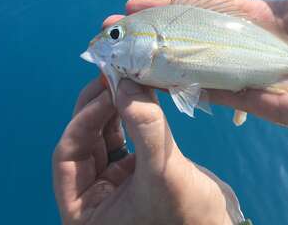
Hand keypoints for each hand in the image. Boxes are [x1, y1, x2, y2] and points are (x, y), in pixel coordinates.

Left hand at [53, 77, 243, 224]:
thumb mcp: (162, 171)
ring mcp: (113, 181)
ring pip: (104, 134)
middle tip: (113, 76)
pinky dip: (132, 113)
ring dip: (115, 106)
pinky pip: (126, 134)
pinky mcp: (133, 169)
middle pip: (84, 140)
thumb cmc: (188, 214)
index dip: (85, 120)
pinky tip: (140, 94)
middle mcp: (93, 194)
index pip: (69, 155)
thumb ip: (144, 128)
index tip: (108, 91)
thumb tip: (126, 84)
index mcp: (83, 209)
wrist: (218, 224)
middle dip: (98, 107)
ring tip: (127, 79)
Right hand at [118, 0, 287, 148]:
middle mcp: (245, 47)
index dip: (173, 5)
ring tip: (122, 57)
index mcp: (259, 18)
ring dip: (159, 61)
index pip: (206, 10)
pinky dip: (185, 85)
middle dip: (153, 34)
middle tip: (113, 29)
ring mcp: (247, 75)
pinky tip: (155, 80)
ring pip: (195, 66)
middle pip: (191, 39)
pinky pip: (214, 92)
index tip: (137, 3)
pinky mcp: (257, 101)